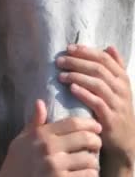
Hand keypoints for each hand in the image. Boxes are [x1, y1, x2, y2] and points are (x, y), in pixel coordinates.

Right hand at [0, 100, 101, 176]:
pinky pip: (87, 175)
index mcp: (41, 134)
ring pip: (89, 159)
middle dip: (96, 141)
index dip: (89, 123)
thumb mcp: (22, 139)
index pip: (72, 123)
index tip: (96, 126)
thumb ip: (34, 123)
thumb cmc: (16, 161)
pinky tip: (85, 173)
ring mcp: (55, 166)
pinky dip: (89, 175)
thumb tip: (40, 102)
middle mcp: (49, 148)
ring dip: (93, 161)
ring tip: (90, 162)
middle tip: (97, 144)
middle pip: (85, 138)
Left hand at [57, 45, 134, 166]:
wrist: (126, 139)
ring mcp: (117, 103)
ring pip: (98, 84)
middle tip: (59, 61)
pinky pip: (97, 102)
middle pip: (99, 69)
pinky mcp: (111, 118)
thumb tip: (109, 47)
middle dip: (77, 62)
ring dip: (77, 77)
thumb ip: (115, 67)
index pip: (105, 59)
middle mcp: (121, 89)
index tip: (69, 48)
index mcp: (122, 79)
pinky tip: (72, 89)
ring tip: (60, 75)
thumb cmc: (116, 108)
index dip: (86, 51)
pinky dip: (84, 94)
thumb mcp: (118, 87)